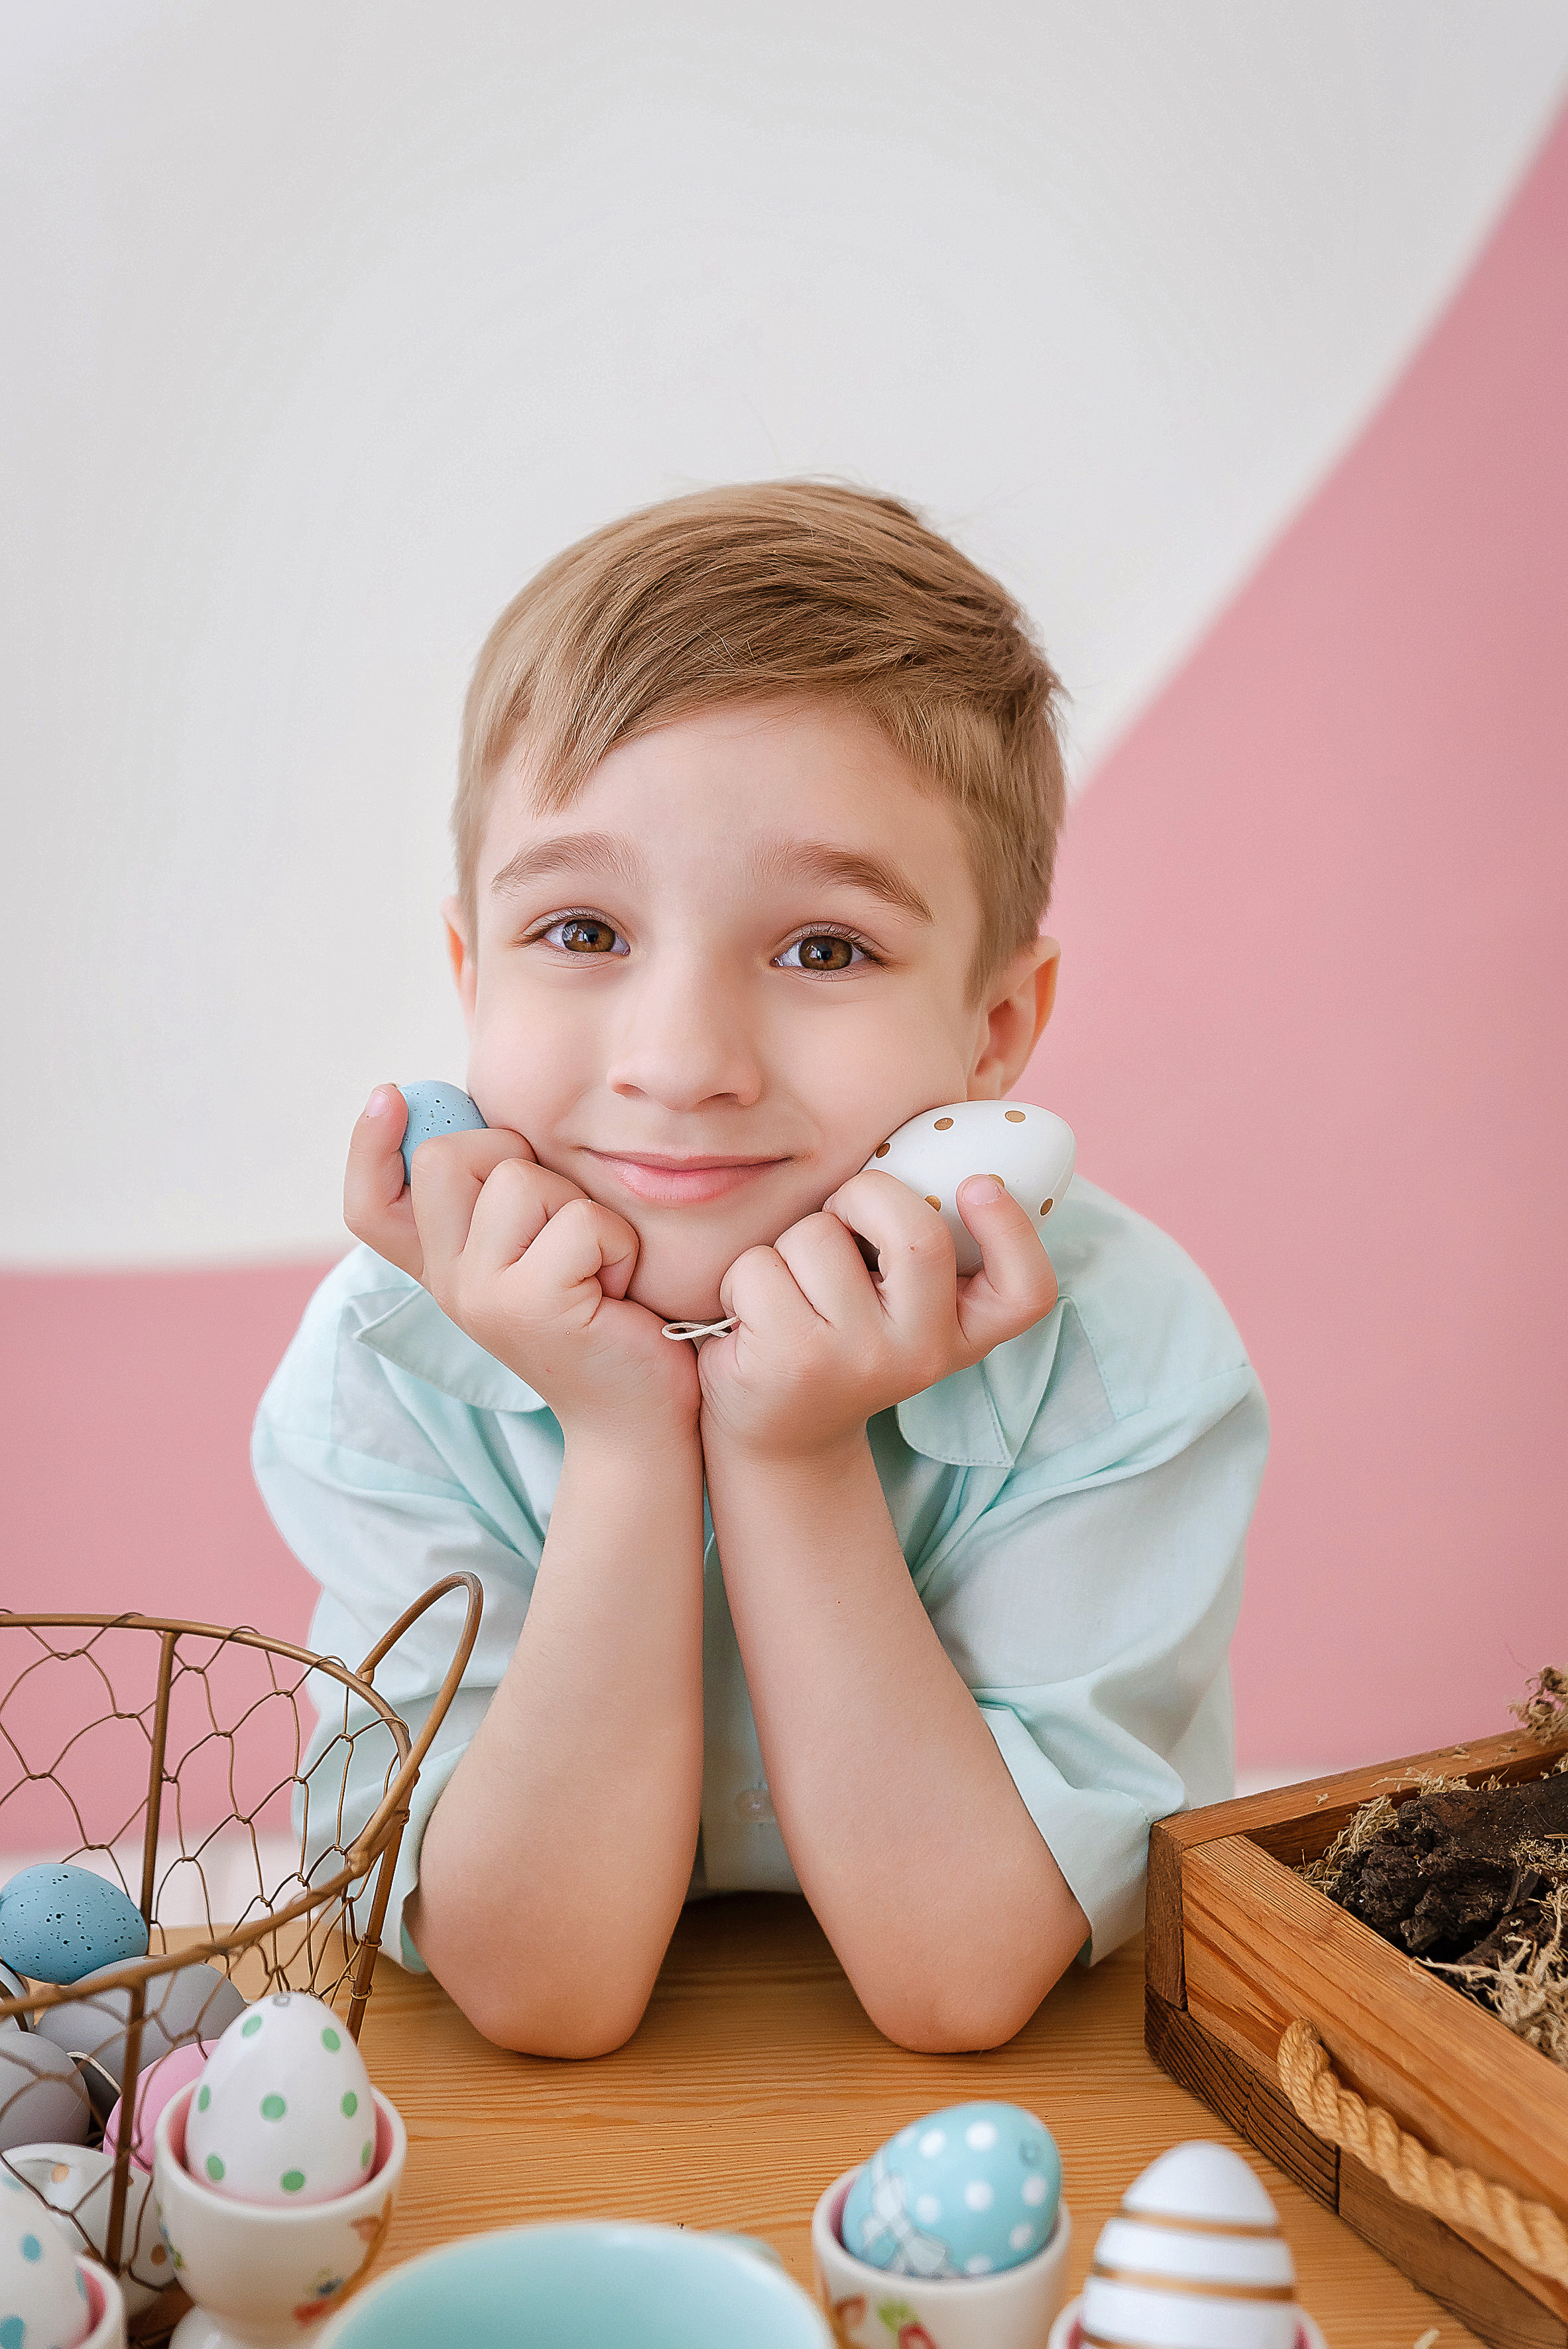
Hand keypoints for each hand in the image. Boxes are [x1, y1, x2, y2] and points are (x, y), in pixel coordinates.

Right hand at [345, 1086, 697, 1442]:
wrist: (639, 1416)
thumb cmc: (606, 1319)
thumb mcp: (543, 1250)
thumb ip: (503, 1199)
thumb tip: (482, 1111)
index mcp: (445, 1267)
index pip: (370, 1205)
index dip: (367, 1145)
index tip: (389, 1095)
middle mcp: (450, 1283)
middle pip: (446, 1158)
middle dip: (515, 1157)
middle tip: (559, 1217)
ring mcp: (482, 1296)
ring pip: (521, 1180)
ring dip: (580, 1207)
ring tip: (594, 1264)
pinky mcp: (531, 1306)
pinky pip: (580, 1220)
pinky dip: (617, 1241)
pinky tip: (616, 1289)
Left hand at [696, 1170, 1057, 1462]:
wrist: (781, 1433)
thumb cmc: (840, 1339)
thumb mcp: (898, 1306)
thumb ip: (919, 1249)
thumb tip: (920, 1148)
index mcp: (962, 1334)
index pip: (1025, 1289)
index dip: (1013, 1230)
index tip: (980, 1185)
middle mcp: (922, 1353)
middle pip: (916, 1234)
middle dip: (860, 1196)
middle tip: (837, 1217)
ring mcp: (859, 1359)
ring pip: (817, 1237)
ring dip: (788, 1245)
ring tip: (790, 1291)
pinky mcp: (792, 1360)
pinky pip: (760, 1266)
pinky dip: (745, 1276)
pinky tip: (754, 1318)